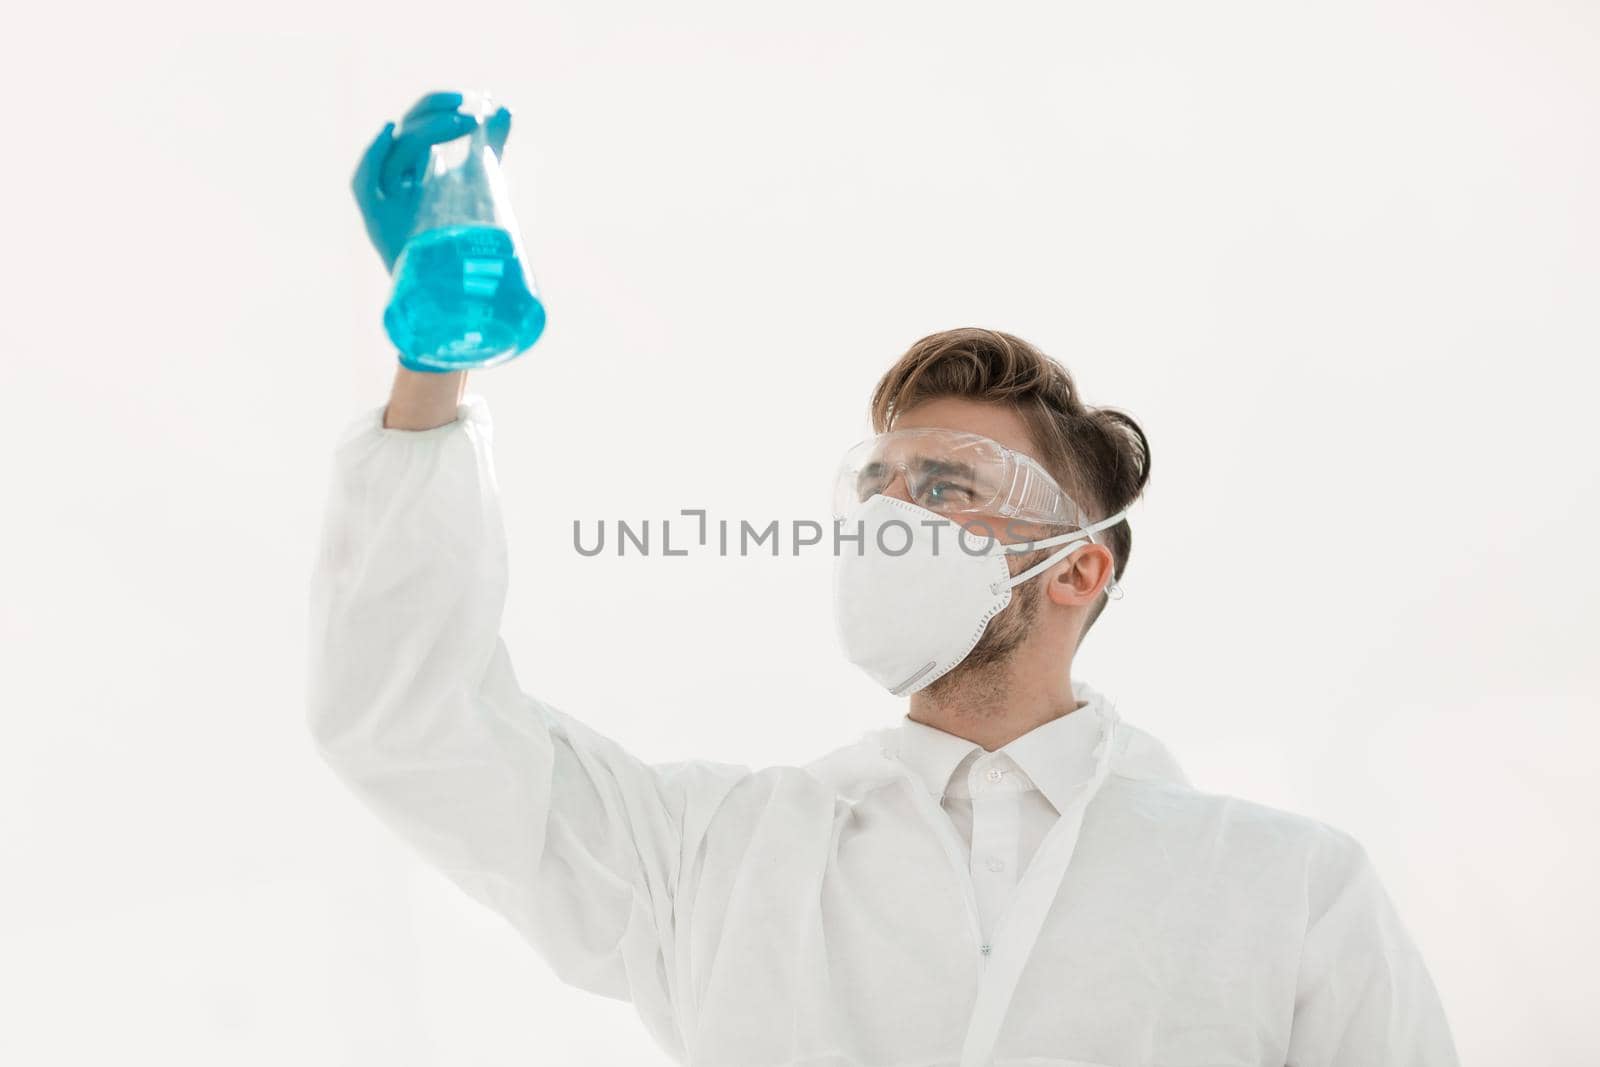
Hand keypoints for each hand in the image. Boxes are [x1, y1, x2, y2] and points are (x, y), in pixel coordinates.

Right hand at [351, 91, 512, 272]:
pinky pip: (363, 181)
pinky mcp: (376, 221)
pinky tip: (390, 130)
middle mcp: (398, 180)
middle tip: (471, 109)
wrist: (459, 293)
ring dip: (428, 130)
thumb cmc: (466, 242)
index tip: (477, 100)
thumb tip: (504, 109)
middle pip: (409, 133)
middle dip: (438, 114)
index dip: (442, 106)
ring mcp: (386, 200)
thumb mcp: (482, 187)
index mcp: (418, 168)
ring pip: (396, 152)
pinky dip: (372, 153)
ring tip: (464, 122)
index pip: (422, 123)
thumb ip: (488, 148)